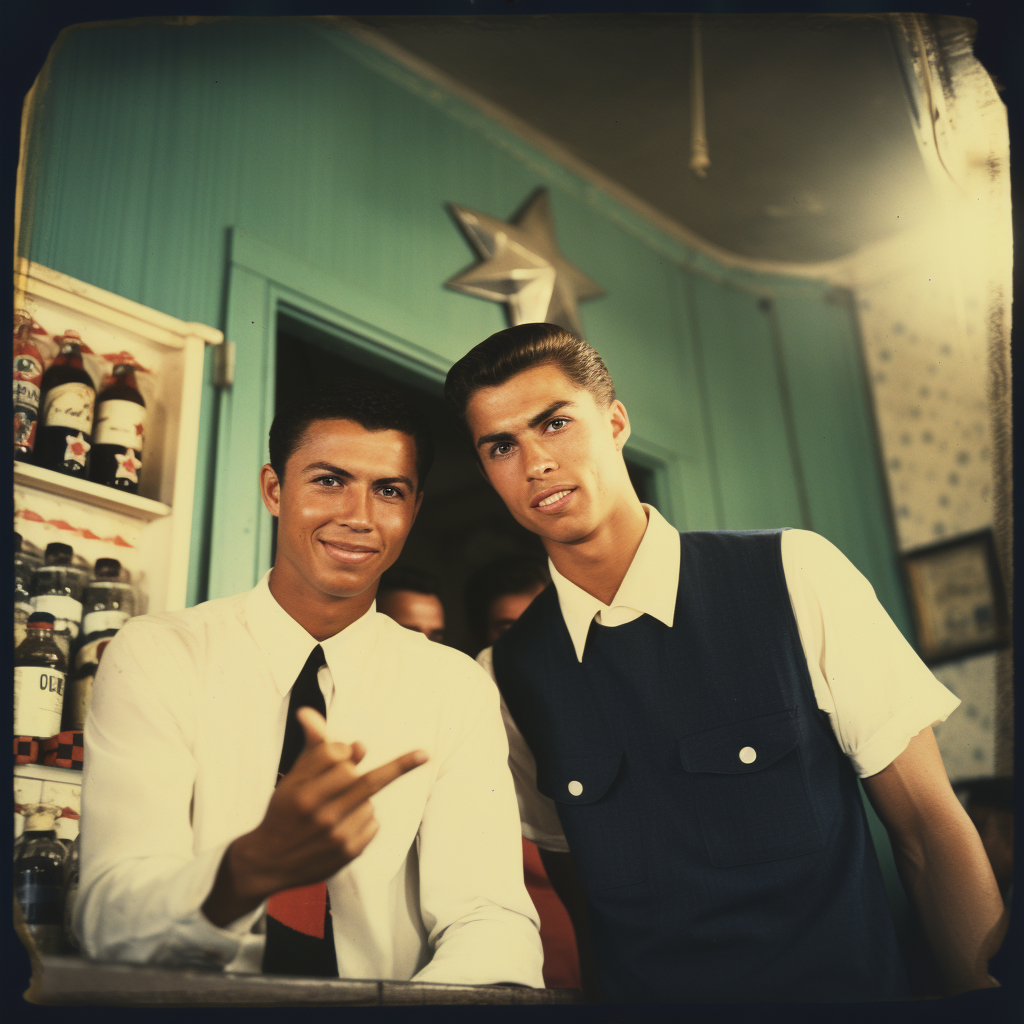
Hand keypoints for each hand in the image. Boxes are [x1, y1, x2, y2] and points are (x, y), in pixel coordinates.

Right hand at [203, 709, 426, 926]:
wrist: (269, 862)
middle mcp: (318, 814)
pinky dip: (366, 818)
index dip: (345, 751)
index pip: (338, 756)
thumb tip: (309, 713)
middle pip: (367, 778)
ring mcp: (335, 835)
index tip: (353, 750)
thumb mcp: (292, 778)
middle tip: (423, 755)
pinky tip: (346, 825)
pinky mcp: (348, 853)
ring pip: (369, 800)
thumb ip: (311, 748)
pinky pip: (373, 822)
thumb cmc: (284, 811)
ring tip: (340, 808)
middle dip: (398, 766)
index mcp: (302, 791)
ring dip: (363, 797)